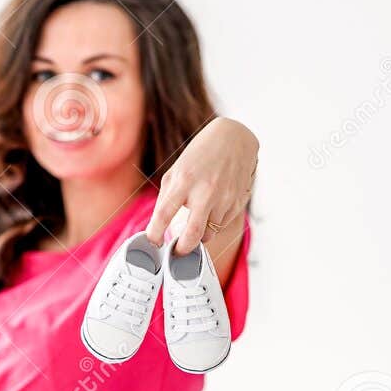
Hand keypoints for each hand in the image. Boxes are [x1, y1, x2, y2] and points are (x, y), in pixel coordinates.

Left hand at [145, 118, 257, 255]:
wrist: (234, 139)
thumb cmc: (200, 155)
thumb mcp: (176, 171)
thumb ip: (166, 198)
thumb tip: (159, 226)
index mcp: (184, 180)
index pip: (164, 214)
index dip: (154, 233)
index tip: (152, 242)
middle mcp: (205, 191)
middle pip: (192, 235)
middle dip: (182, 250)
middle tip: (176, 251)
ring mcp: (224, 198)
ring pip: (209, 234)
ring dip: (199, 234)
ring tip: (195, 222)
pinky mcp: (238, 202)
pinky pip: (222, 225)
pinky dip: (213, 223)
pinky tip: (212, 208)